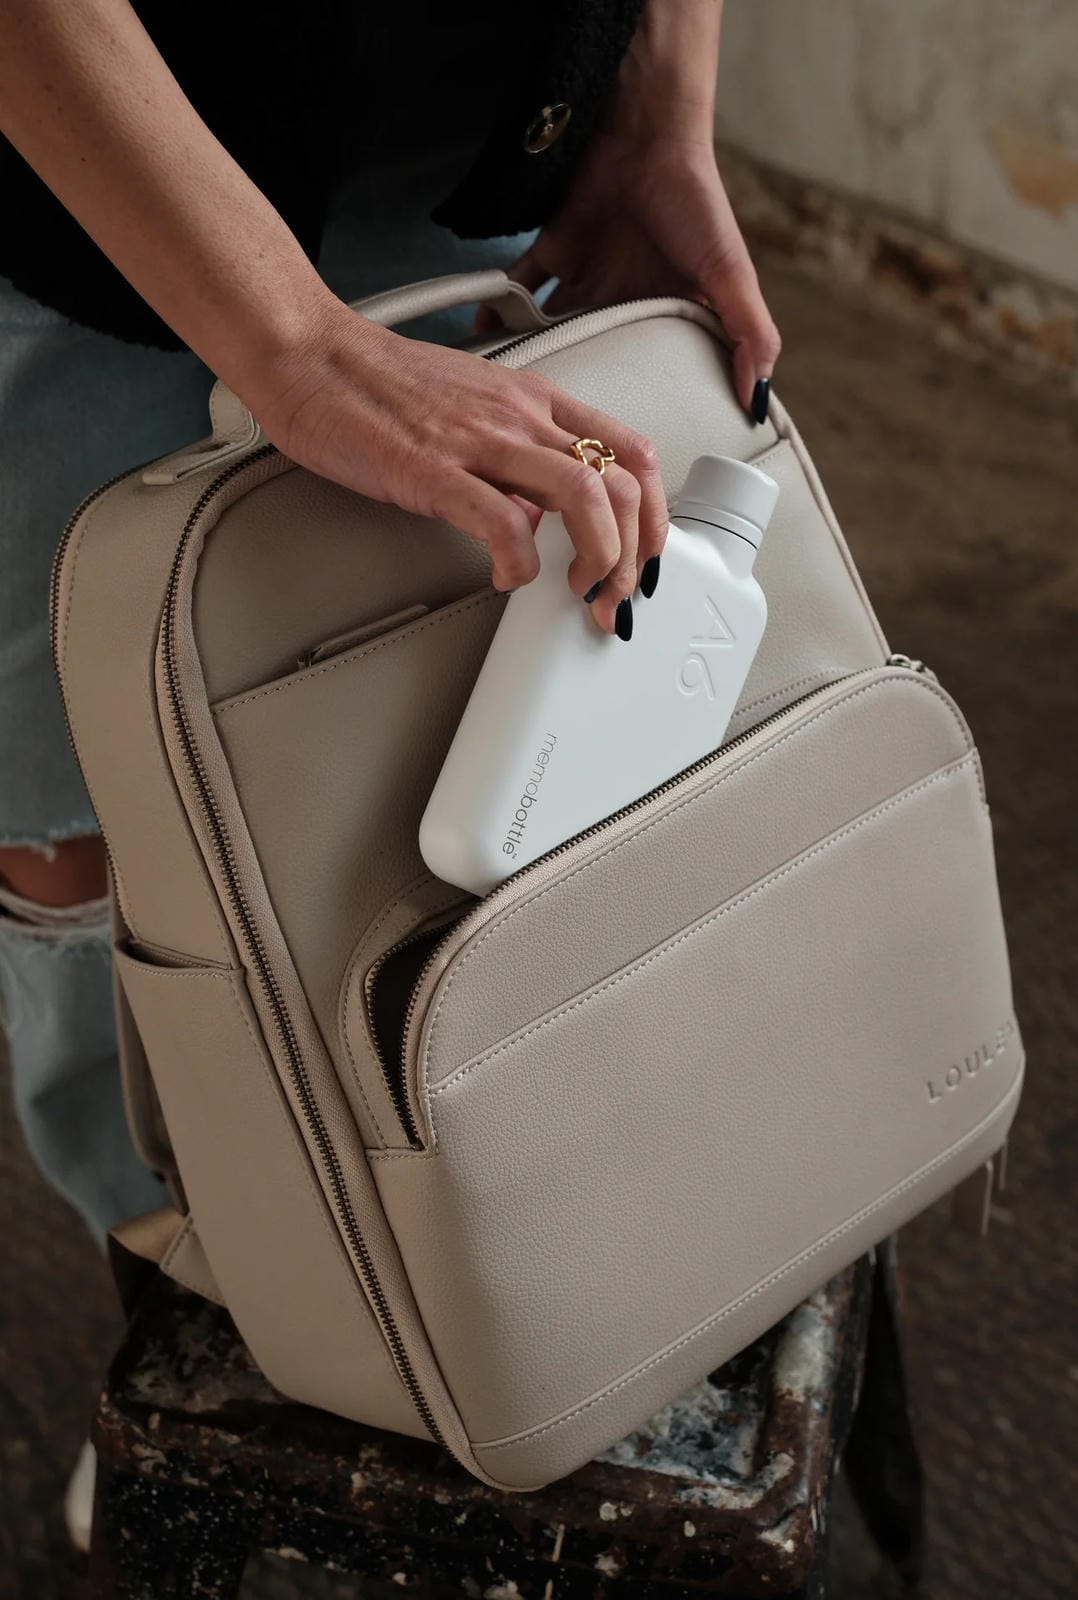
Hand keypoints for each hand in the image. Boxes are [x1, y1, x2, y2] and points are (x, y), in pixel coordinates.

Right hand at [252, 296, 668, 636]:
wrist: (308, 353)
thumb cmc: (376, 383)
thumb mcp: (471, 409)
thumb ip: (514, 457)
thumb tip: (536, 516)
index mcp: (534, 400)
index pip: (631, 452)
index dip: (656, 516)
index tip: (645, 559)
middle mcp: (520, 416)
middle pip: (622, 483)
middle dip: (634, 555)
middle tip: (616, 595)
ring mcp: (480, 441)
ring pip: (583, 497)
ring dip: (599, 558)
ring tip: (579, 592)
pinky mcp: (434, 470)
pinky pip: (503, 523)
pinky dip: (519, 564)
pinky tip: (507, 578)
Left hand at [487, 4, 779, 420]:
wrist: (647, 131)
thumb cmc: (694, 198)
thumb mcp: (729, 273)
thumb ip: (749, 330)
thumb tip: (757, 395)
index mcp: (666, 311)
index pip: (654, 368)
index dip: (644, 401)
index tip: (627, 443)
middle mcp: (623, 300)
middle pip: (597, 357)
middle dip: (580, 390)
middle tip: (560, 434)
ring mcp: (585, 277)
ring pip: (553, 331)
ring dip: (536, 357)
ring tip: (515, 402)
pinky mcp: (553, 250)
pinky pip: (516, 287)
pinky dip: (495, 311)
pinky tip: (482, 342)